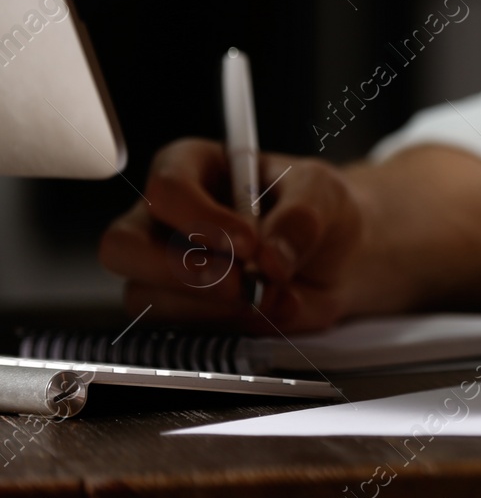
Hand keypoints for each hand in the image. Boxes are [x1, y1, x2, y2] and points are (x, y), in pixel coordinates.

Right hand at [97, 138, 388, 332]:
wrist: (340, 256)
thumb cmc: (319, 209)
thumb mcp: (322, 194)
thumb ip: (301, 218)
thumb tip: (271, 257)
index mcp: (192, 167)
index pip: (167, 187)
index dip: (201, 219)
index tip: (249, 243)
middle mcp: (166, 218)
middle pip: (124, 246)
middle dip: (179, 270)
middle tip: (239, 282)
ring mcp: (166, 269)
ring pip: (145, 296)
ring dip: (209, 306)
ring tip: (268, 295)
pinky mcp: (182, 311)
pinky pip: (179, 330)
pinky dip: (228, 327)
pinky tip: (270, 311)